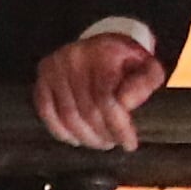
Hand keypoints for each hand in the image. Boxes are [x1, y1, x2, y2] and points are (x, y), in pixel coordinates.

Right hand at [33, 30, 165, 151]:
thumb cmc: (127, 63)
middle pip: (87, 110)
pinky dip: (60, 130)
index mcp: (103, 53)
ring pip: (67, 115)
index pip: (106, 99)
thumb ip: (146, 82)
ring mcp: (54, 67)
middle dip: (103, 134)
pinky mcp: (42, 77)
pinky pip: (46, 111)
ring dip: (85, 136)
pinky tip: (75, 138)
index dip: (118, 127)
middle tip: (114, 142)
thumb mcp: (148, 68)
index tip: (129, 143)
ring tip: (100, 142)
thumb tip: (126, 102)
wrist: (104, 46)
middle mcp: (74, 57)